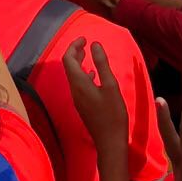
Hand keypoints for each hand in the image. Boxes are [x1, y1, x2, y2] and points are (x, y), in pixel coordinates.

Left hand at [64, 39, 128, 155]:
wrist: (110, 143)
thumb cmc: (113, 114)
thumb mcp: (111, 86)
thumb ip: (102, 64)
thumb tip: (94, 44)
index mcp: (79, 83)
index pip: (68, 58)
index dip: (74, 46)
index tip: (84, 38)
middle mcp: (74, 90)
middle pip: (69, 66)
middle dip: (75, 52)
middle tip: (85, 44)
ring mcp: (77, 99)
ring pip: (73, 75)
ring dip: (79, 63)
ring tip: (89, 55)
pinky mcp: (83, 106)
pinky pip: (78, 85)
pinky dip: (84, 74)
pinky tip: (94, 75)